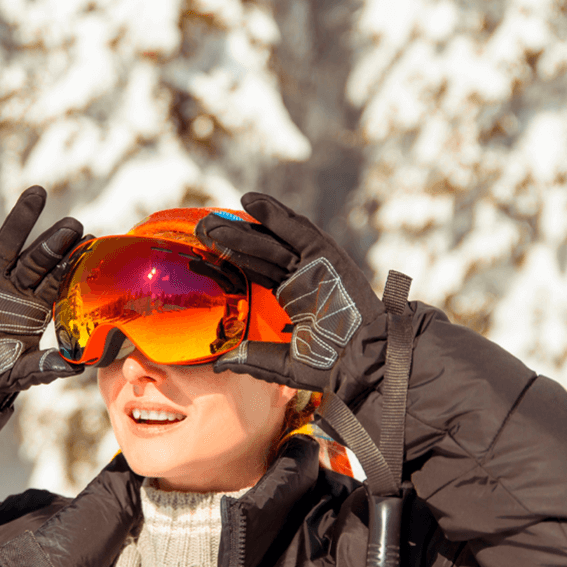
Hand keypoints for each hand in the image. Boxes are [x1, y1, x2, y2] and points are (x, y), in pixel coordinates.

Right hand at [0, 186, 85, 406]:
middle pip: (38, 258)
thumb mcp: (19, 373)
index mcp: (35, 307)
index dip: (73, 262)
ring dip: (22, 219)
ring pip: (8, 244)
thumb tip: (76, 367)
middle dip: (55, 240)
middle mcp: (15, 288)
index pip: (57, 279)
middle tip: (73, 223)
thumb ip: (44, 367)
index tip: (91, 243)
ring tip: (38, 194)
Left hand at [195, 192, 384, 391]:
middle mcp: (302, 277)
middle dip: (231, 239)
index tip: (203, 250)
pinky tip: (250, 202)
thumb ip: (251, 358)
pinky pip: (298, 230)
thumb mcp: (282, 363)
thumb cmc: (331, 365)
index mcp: (294, 297)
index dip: (231, 258)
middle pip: (260, 251)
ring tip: (214, 217)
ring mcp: (315, 265)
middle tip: (201, 228)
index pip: (257, 270)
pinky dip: (276, 214)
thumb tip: (218, 364)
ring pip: (273, 239)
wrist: (365, 362)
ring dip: (245, 226)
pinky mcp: (327, 255)